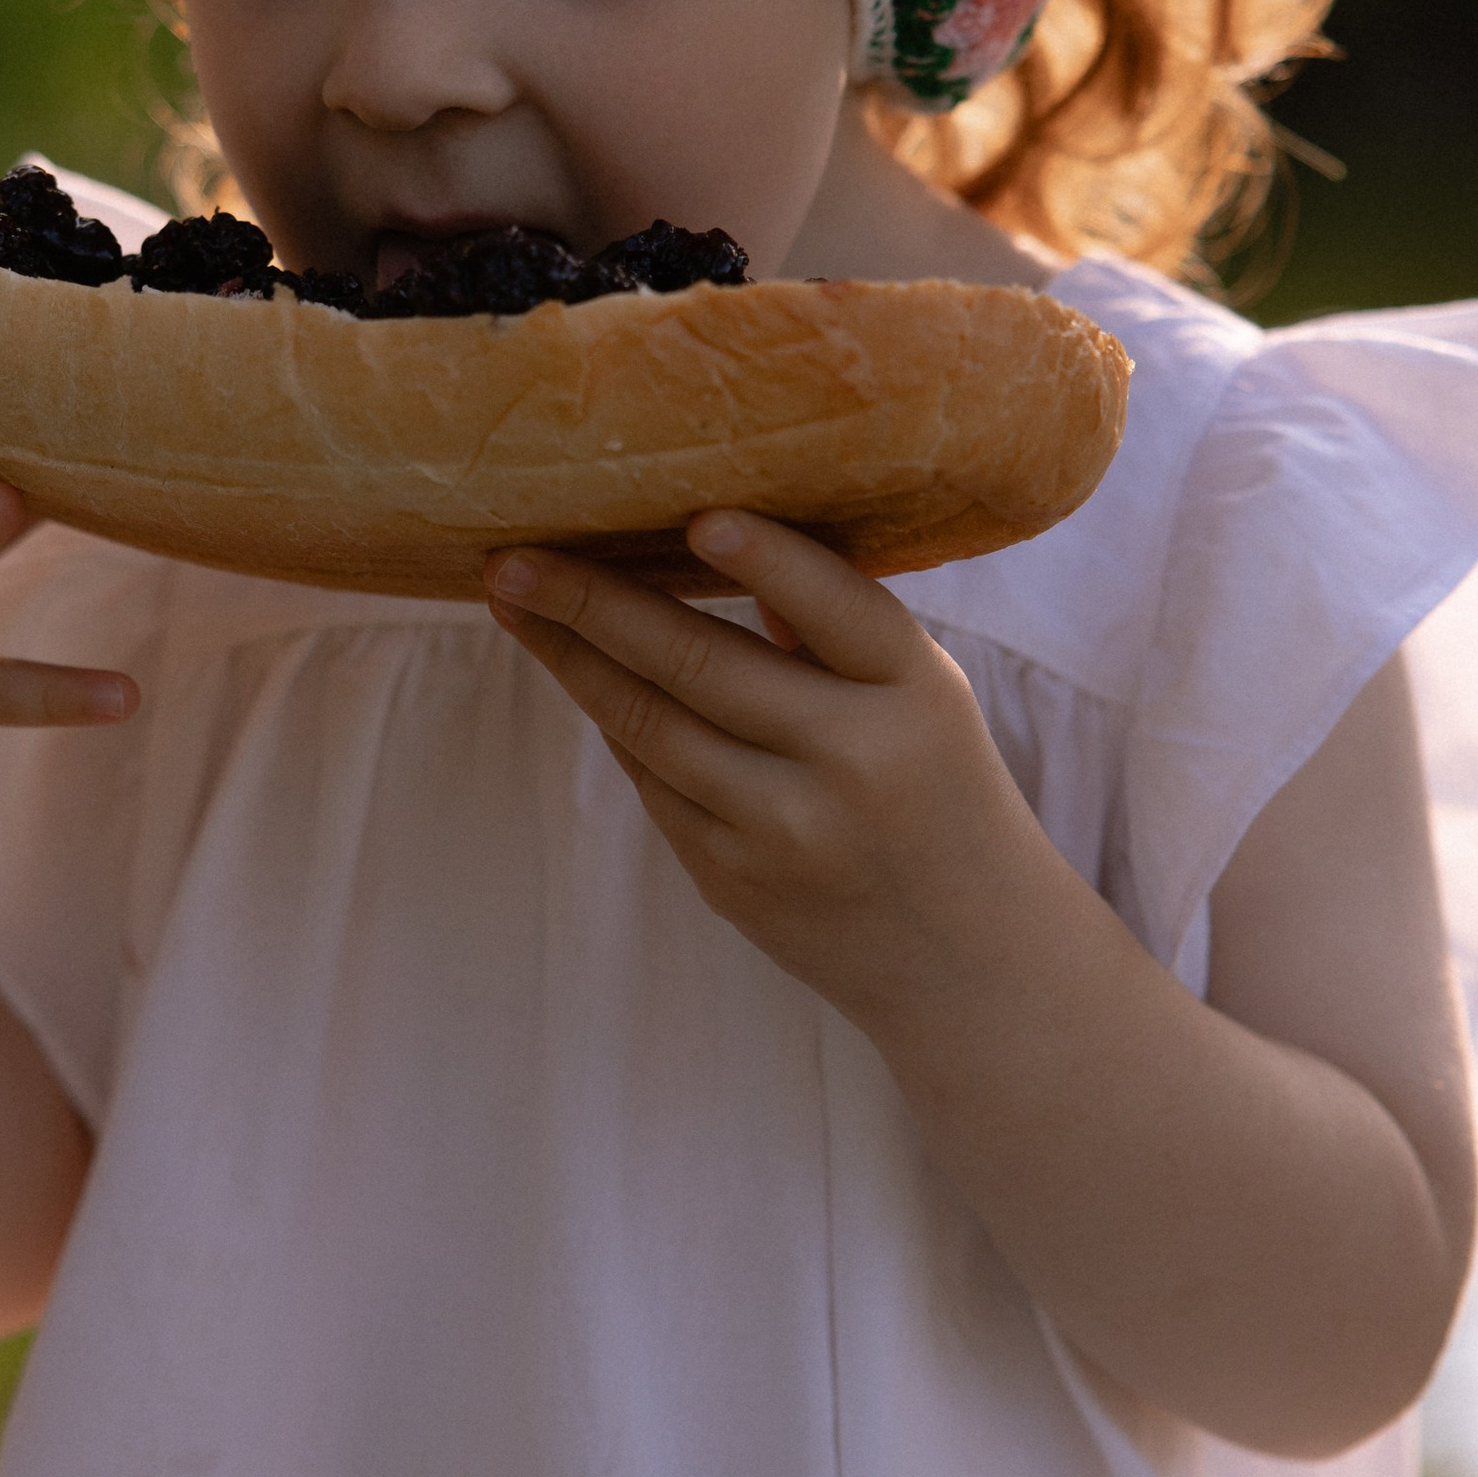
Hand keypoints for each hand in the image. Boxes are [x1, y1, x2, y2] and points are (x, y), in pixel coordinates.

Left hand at [484, 507, 1050, 1042]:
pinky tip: (581, 675)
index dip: (770, 561)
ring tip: (515, 605)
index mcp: (916, 695)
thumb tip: (712, 537)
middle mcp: (851, 762)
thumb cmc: (934, 788)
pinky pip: (652, 784)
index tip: (699, 517)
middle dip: (591, 605)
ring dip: (571, 660)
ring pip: (650, 727)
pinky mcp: (733, 882)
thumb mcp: (923, 698)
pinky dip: (616, 723)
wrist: (965, 959)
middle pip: (699, 666)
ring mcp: (784, 832)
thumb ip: (833, 630)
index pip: (837, 609)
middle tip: (511, 560)